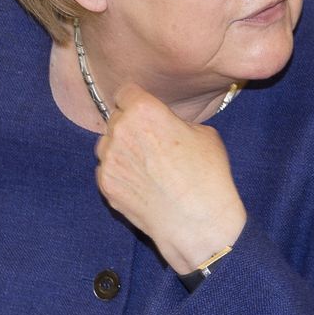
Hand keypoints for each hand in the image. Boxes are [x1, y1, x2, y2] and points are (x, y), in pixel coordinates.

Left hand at [94, 83, 246, 272]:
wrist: (198, 222)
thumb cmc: (208, 177)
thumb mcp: (204, 134)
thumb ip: (174, 122)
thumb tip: (164, 125)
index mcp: (145, 110)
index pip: (126, 92)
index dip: (137, 101)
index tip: (144, 112)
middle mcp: (120, 130)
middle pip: (116, 119)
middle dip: (130, 127)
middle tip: (152, 144)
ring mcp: (109, 159)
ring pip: (107, 145)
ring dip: (122, 150)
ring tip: (148, 168)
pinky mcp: (105, 184)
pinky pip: (107, 170)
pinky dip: (120, 174)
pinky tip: (142, 185)